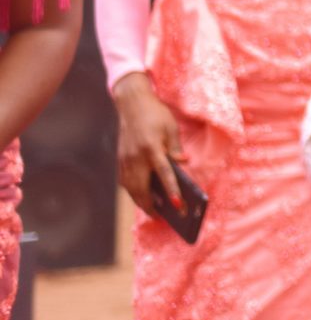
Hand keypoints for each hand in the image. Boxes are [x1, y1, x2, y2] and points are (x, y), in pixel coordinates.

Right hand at [112, 73, 183, 216]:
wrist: (131, 103)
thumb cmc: (155, 114)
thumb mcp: (171, 127)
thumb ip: (175, 147)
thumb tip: (182, 163)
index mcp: (151, 148)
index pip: (163, 174)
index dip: (171, 190)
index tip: (177, 205)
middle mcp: (135, 157)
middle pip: (142, 188)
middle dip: (150, 205)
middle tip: (161, 217)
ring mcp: (125, 159)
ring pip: (131, 188)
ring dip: (140, 201)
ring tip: (152, 211)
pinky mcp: (120, 159)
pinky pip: (125, 181)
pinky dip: (133, 191)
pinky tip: (141, 196)